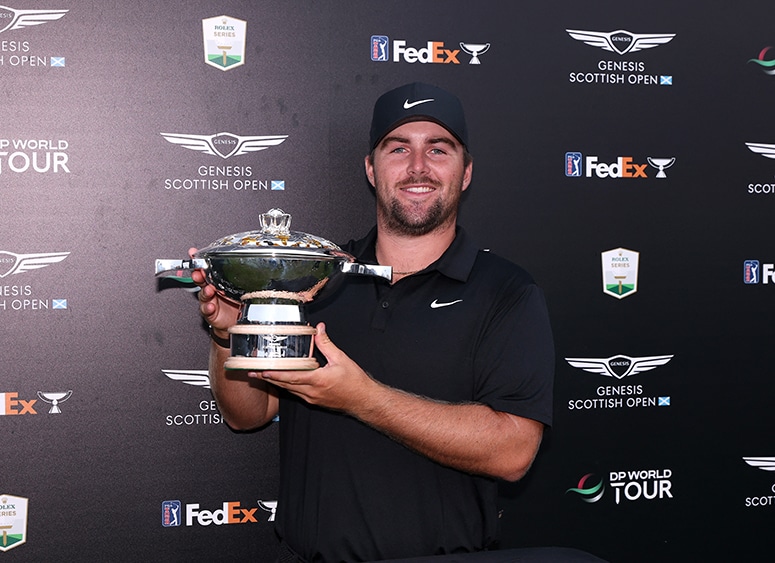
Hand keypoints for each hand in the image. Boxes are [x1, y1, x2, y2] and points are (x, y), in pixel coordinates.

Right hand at [189, 247, 239, 332]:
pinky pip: (206, 309)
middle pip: (201, 280)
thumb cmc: (237, 302)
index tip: (194, 254)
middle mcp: (212, 288)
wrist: (235, 321)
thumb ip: (239, 277)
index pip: (208, 267)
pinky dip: (208, 308)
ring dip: (205, 291)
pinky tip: (210, 306)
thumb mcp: (239, 286)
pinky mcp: (209, 312)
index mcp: (218, 280)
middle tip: (198, 272)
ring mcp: (209, 300)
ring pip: (203, 294)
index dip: (200, 260)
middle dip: (198, 275)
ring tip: (208, 289)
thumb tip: (247, 262)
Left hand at [260, 322, 376, 411]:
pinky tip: (281, 381)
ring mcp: (312, 398)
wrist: (364, 400)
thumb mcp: (341, 359)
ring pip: (288, 390)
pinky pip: (296, 393)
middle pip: (284, 385)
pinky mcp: (314, 401)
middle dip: (268, 378)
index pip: (291, 377)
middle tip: (252, 373)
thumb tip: (319, 329)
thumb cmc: (355, 382)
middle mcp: (311, 392)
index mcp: (318, 380)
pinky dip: (286, 386)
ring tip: (261, 376)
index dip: (275, 373)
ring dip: (275, 382)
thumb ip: (327, 344)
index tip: (262, 370)